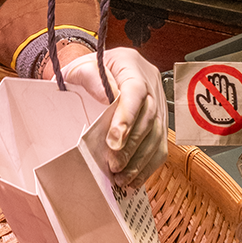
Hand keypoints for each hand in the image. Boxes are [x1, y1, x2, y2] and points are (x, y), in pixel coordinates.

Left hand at [59, 47, 166, 186]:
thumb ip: (89, 78)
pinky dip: (148, 164)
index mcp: (130, 64)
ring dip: (140, 160)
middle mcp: (150, 82)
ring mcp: (158, 101)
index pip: (135, 91)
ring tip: (122, 177)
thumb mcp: (81, 67)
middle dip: (131, 145)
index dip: (127, 117)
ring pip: (158, 134)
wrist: (95, 71)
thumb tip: (106, 98)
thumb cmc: (87, 70)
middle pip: (148, 117)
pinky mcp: (159, 119)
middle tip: (114, 165)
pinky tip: (134, 178)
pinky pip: (161, 144)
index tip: (114, 141)